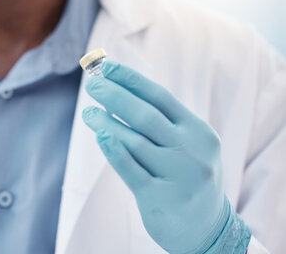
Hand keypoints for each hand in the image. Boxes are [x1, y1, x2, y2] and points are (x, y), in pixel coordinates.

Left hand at [83, 62, 229, 253]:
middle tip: (92, 85)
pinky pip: (131, 170)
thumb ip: (158, 121)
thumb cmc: (186, 174)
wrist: (206, 227)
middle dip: (114, 96)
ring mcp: (178, 175)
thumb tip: (115, 90)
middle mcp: (191, 151)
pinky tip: (100, 135)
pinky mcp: (161, 198)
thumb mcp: (185, 144)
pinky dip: (114, 151)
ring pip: (135, 141)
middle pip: (145, 115)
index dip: (130, 79)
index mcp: (197, 131)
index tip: (106, 67)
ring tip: (88, 113)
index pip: (159, 96)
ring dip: (107, 122)